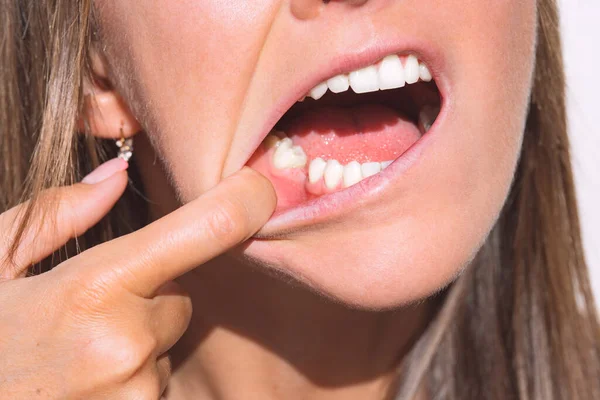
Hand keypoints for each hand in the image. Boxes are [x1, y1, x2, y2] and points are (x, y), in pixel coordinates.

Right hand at [0, 160, 275, 398]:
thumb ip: (55, 217)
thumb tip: (117, 177)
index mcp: (93, 290)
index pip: (204, 231)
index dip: (242, 203)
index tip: (257, 189)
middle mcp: (128, 345)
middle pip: (181, 297)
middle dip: (148, 296)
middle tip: (88, 314)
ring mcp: (138, 394)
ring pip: (170, 343)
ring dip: (138, 342)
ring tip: (76, 356)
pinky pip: (159, 383)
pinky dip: (133, 378)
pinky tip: (85, 382)